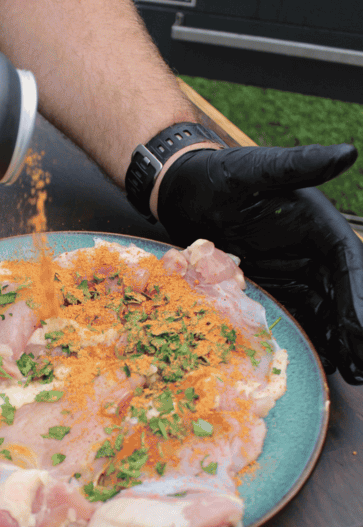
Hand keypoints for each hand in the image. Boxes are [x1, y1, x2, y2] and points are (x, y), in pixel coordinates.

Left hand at [155, 143, 362, 380]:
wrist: (181, 189)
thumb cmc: (217, 175)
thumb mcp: (256, 169)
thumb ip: (298, 166)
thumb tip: (346, 153)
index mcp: (321, 226)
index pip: (351, 266)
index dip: (359, 299)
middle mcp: (314, 251)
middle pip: (344, 296)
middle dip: (355, 330)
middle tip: (362, 367)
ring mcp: (294, 271)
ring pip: (325, 310)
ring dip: (339, 340)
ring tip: (351, 373)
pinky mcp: (271, 285)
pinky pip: (296, 314)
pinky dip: (310, 336)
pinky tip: (320, 361)